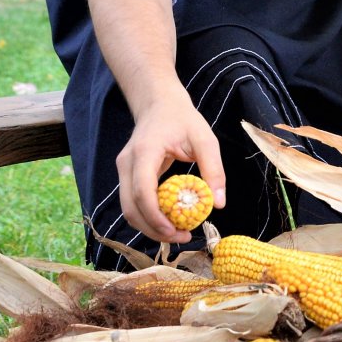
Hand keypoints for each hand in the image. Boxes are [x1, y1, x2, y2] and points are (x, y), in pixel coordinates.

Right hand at [116, 92, 224, 246]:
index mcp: (145, 152)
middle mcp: (127, 163)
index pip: (143, 191)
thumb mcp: (205, 140)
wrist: (158, 104)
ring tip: (177, 234)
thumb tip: (218, 204)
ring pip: (128, 209)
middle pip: (130, 207)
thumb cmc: (182, 119)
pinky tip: (169, 221)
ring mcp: (123, 170)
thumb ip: (213, 170)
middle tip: (181, 238)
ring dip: (149, 226)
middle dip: (153, 229)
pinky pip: (133, 203)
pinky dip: (148, 217)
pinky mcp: (127, 175)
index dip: (156, 216)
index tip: (175, 231)